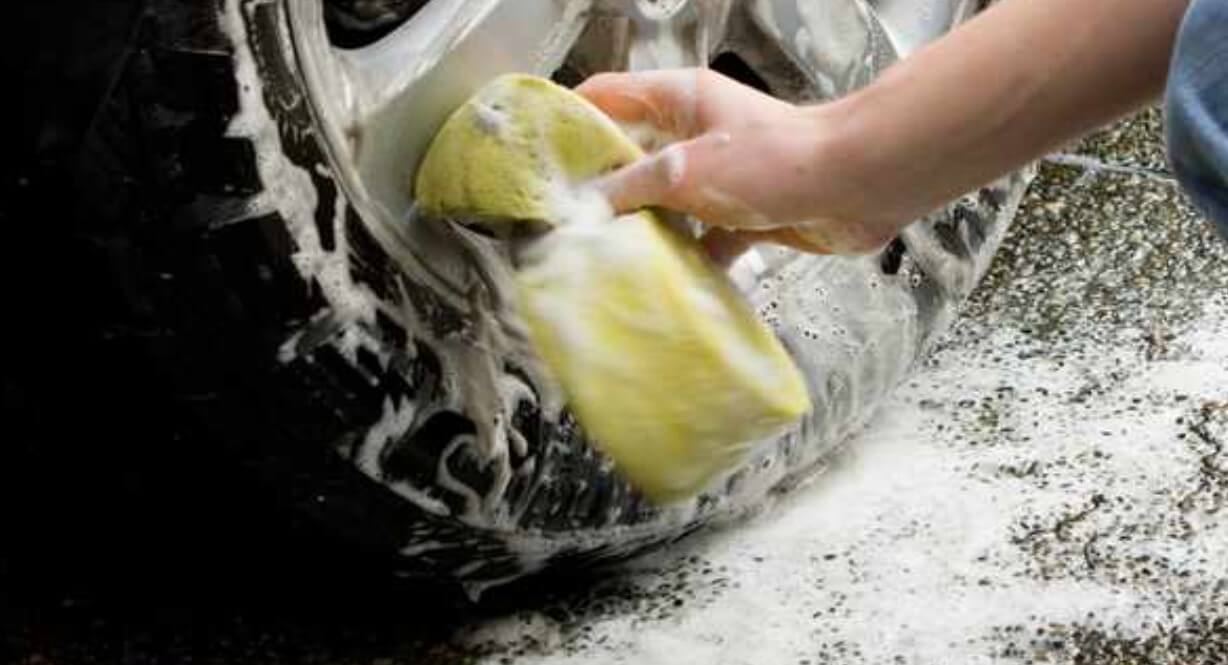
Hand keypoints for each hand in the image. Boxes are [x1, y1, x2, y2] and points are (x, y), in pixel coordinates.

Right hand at [576, 68, 896, 257]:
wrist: (856, 186)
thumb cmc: (773, 161)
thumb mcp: (685, 170)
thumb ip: (632, 186)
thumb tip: (588, 205)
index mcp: (678, 100)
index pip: (608, 97)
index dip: (571, 121)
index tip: (535, 156)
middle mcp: (696, 133)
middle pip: (633, 157)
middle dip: (602, 191)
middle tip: (563, 225)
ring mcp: (721, 175)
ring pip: (667, 204)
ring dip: (645, 233)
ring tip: (604, 262)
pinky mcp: (746, 213)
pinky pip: (704, 240)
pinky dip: (690, 262)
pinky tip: (667, 287)